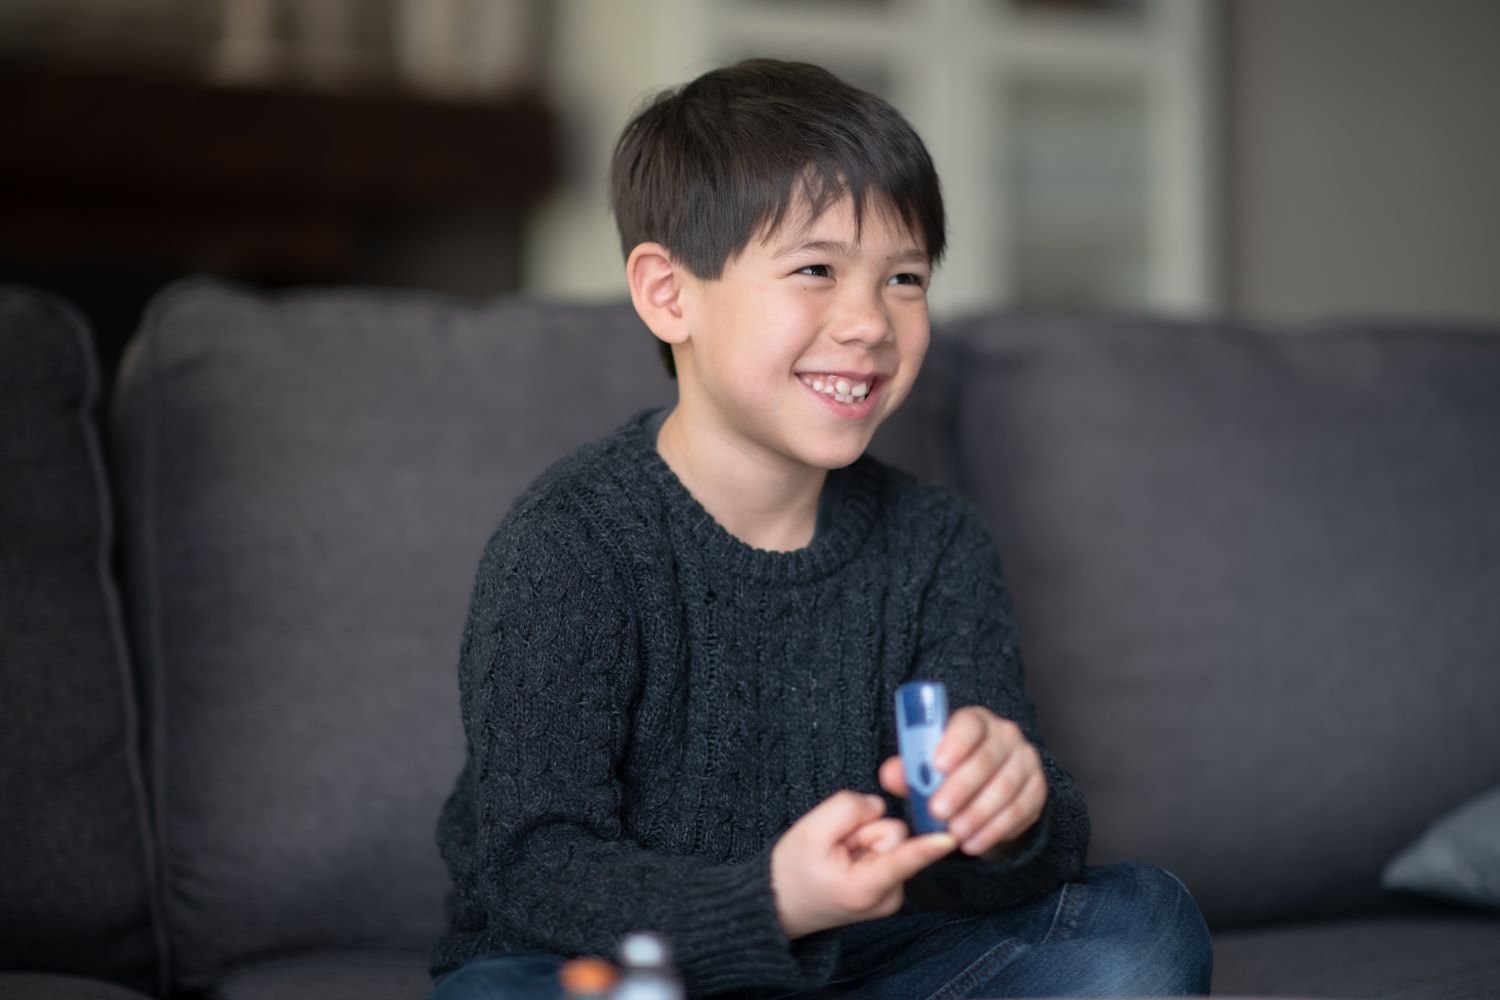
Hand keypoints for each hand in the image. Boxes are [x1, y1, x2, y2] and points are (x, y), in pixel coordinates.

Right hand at [771, 790, 956, 938]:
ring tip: (838, 856)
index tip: (950, 839)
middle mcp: (887, 896)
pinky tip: (846, 861)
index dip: (927, 847)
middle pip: (894, 834)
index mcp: (865, 888)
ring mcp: (891, 894)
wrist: (780, 902)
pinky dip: (866, 847)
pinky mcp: (891, 886)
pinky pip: (888, 848)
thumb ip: (849, 809)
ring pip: (891, 838)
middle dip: (865, 829)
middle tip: (835, 847)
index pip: (902, 860)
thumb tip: (879, 805)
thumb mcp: (811, 831)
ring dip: (863, 838)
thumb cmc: (793, 871)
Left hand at [879, 706, 1045, 858]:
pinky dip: (995, 830)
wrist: (984, 790)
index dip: (954, 743)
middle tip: (937, 811)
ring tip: (954, 833)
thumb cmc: (948, 772)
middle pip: (986, 759)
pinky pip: (1019, 810)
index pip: (969, 724)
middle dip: (961, 788)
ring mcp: (1025, 761)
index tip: (937, 765)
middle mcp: (1005, 735)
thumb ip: (907, 770)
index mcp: (975, 721)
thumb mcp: (924, 769)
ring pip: (1005, 787)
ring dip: (977, 813)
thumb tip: (891, 775)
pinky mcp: (1037, 789)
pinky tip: (974, 843)